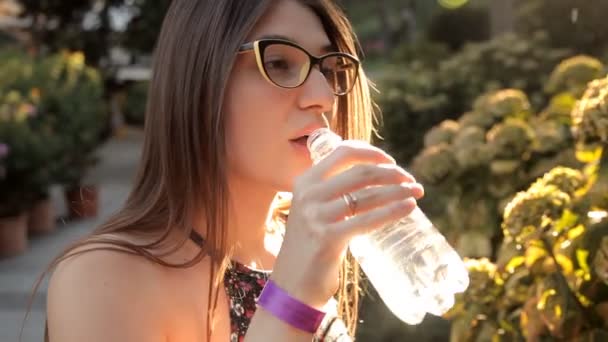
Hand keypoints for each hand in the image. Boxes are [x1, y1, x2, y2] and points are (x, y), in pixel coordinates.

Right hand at [270, 141, 423, 308]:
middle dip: (393, 173)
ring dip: (398, 190)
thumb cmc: (310, 247)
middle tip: (411, 181)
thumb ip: (331, 194)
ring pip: (368, 195)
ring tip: (417, 193)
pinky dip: (392, 211)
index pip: (342, 152)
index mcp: (305, 182)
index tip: (391, 161)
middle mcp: (308, 194)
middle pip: (360, 172)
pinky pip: (367, 220)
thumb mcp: (313, 211)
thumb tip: (374, 179)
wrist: (292, 287)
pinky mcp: (327, 238)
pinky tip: (408, 208)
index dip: (371, 153)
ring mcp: (316, 216)